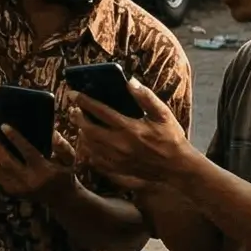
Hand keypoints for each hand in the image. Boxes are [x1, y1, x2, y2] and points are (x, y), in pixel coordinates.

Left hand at [0, 124, 77, 200]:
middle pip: (6, 161)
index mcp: (44, 171)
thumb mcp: (69, 159)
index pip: (27, 152)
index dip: (14, 138)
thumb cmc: (64, 173)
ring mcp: (19, 188)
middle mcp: (29, 181)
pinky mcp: (12, 191)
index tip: (3, 126)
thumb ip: (63, 147)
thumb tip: (53, 134)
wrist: (61, 198)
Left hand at [67, 78, 193, 188]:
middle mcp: (120, 144)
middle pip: (88, 129)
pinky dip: (88, 150)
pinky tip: (89, 143)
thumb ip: (146, 97)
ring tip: (80, 124)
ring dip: (81, 133)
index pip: (100, 111)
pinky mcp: (117, 169)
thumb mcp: (163, 115)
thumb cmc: (171, 138)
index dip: (83, 101)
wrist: (178, 168)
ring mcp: (117, 159)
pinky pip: (95, 160)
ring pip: (89, 145)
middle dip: (77, 117)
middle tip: (73, 110)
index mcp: (130, 128)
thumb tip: (129, 81)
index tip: (73, 93)